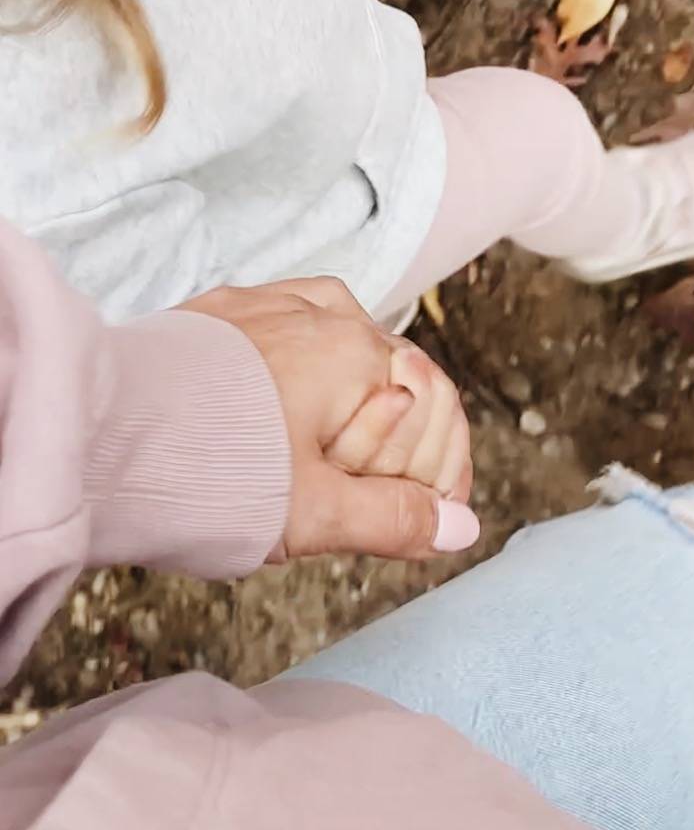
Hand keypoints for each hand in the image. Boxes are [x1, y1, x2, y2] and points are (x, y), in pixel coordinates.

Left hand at [181, 278, 477, 561]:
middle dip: (396, 447)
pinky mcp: (226, 309)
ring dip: (354, 405)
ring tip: (326, 466)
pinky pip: (294, 329)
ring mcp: (274, 304)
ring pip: (347, 346)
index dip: (442, 472)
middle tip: (370, 509)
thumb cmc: (212, 476)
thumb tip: (461, 526)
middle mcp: (327, 313)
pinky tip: (289, 409)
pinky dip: (307, 371)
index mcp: (360, 354)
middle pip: (396, 377)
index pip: (438, 407)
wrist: (96, 437)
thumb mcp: (317, 517)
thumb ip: (397, 518)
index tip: (429, 520)